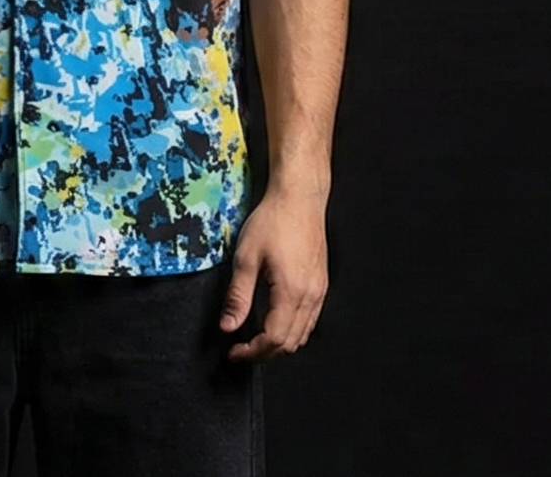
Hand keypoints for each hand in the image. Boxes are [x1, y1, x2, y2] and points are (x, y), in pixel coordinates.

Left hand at [219, 187, 328, 360]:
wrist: (299, 197)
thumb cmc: (273, 221)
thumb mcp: (246, 257)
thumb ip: (238, 296)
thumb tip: (228, 327)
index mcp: (291, 291)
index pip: (274, 340)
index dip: (252, 352)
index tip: (234, 351)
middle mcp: (311, 296)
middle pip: (290, 343)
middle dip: (264, 353)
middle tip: (241, 349)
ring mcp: (319, 291)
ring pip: (303, 335)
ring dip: (279, 344)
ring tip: (255, 339)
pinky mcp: (321, 284)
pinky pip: (310, 320)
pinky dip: (293, 330)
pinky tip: (275, 321)